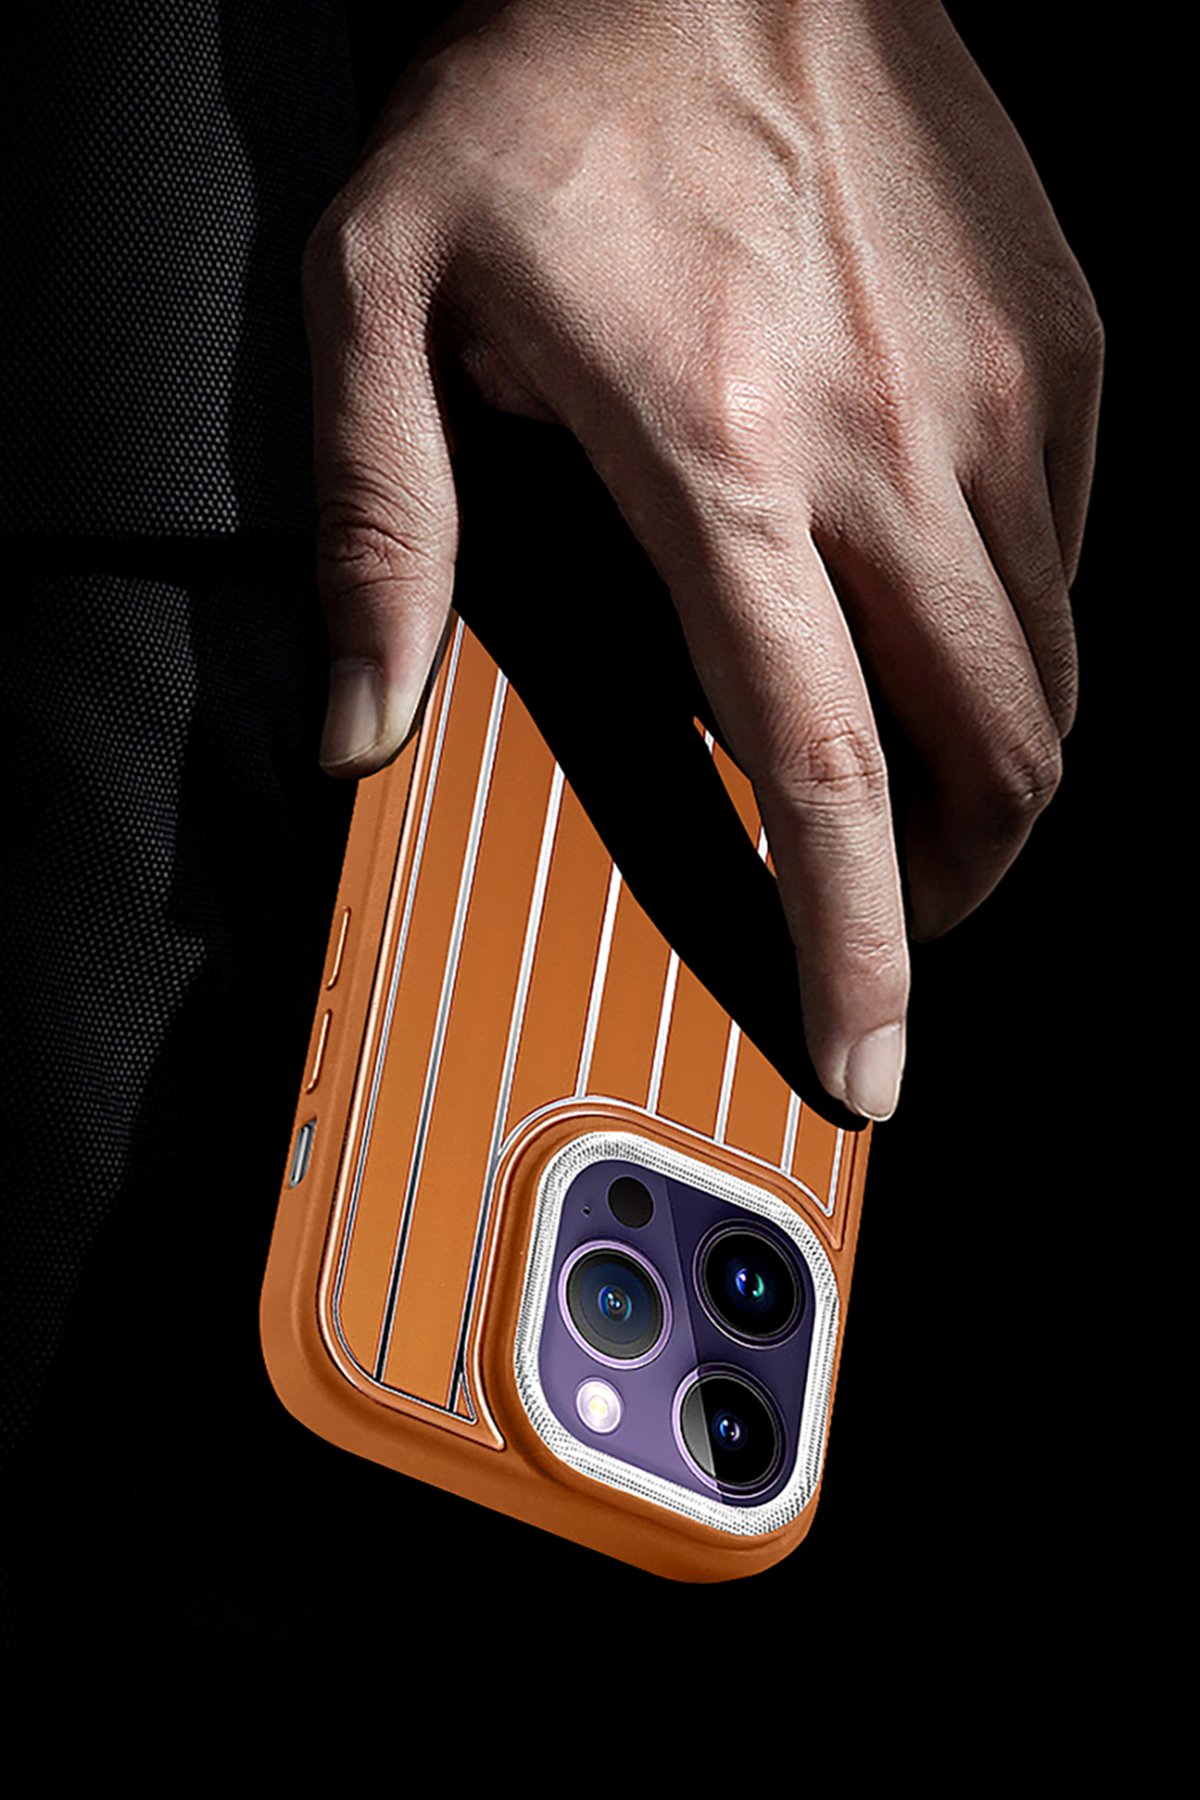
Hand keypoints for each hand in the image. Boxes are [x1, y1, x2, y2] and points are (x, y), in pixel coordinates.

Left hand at [301, 0, 1103, 1120]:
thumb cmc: (550, 88)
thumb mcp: (386, 292)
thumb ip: (380, 526)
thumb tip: (364, 722)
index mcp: (724, 464)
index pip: (829, 776)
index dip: (860, 947)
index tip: (869, 1056)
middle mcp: (893, 443)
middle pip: (999, 754)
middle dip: (960, 881)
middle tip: (894, 910)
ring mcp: (999, 393)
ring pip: (1053, 668)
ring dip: (997, 770)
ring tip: (919, 785)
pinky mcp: (1059, 345)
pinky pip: (1067, 548)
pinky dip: (1015, 628)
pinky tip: (932, 608)